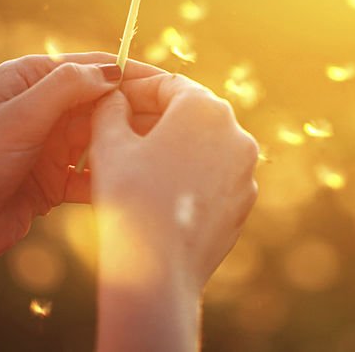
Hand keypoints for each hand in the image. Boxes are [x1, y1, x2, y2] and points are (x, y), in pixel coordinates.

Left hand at [0, 52, 162, 300]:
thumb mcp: (20, 117)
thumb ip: (67, 88)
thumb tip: (114, 70)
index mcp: (28, 78)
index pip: (91, 66)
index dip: (129, 73)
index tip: (167, 83)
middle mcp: (41, 107)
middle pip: (101, 103)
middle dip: (133, 112)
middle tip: (171, 122)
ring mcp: (48, 144)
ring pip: (100, 138)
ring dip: (123, 146)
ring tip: (156, 154)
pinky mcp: (52, 181)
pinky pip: (90, 174)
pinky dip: (107, 178)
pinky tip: (127, 185)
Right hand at [91, 74, 258, 351]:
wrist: (158, 270)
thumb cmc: (131, 198)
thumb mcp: (109, 143)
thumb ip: (110, 109)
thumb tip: (114, 97)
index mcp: (205, 108)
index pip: (167, 84)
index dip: (135, 89)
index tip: (112, 98)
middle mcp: (236, 133)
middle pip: (189, 113)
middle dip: (152, 117)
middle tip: (117, 127)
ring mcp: (245, 170)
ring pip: (202, 145)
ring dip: (170, 146)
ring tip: (133, 160)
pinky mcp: (243, 202)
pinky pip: (212, 176)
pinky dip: (187, 174)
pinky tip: (157, 189)